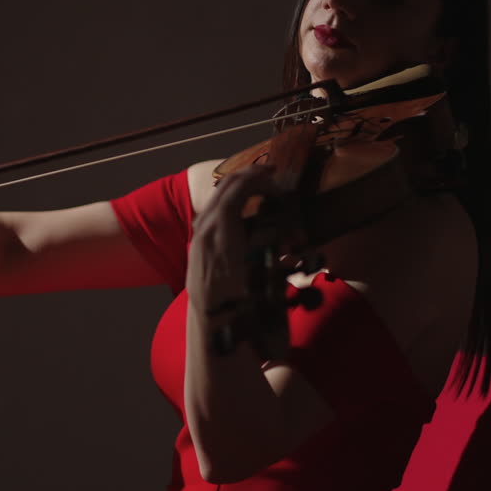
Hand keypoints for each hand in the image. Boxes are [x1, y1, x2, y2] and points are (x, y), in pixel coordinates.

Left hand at [186, 165, 277, 315]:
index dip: (259, 178)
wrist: (210, 318)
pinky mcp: (198, 237)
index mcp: (220, 228)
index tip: (277, 176)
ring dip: (239, 185)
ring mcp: (199, 230)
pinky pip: (213, 207)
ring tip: (259, 184)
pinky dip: (230, 198)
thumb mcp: (261, 267)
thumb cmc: (240, 297)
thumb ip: (271, 241)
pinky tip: (243, 203)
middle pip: (226, 185)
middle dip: (249, 175)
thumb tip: (292, 228)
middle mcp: (206, 224)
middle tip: (270, 173)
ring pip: (218, 194)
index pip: (238, 187)